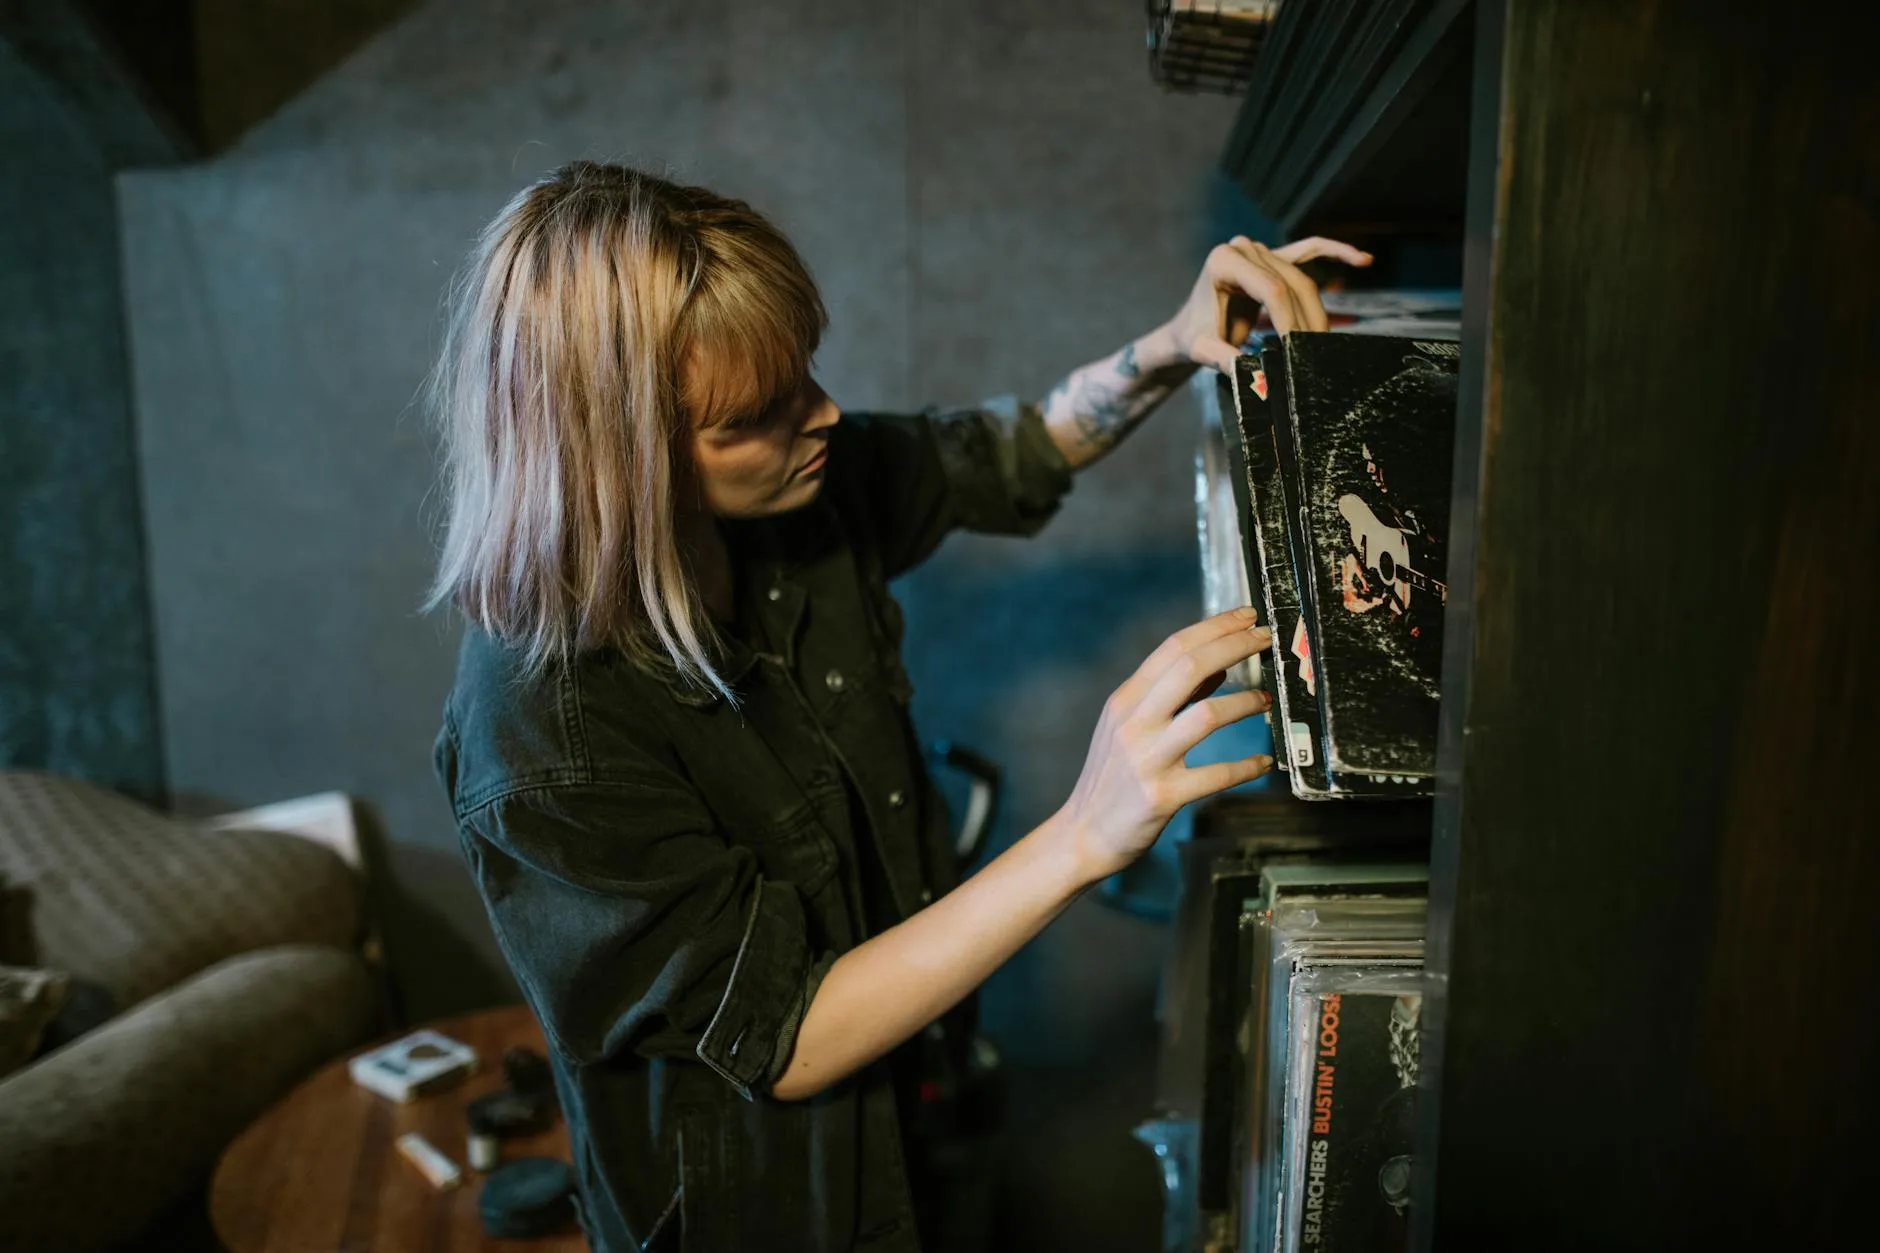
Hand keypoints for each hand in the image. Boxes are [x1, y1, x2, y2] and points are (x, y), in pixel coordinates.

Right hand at [1056, 607, 1275, 884]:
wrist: (1083, 834)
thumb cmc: (1111, 780)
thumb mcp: (1130, 728)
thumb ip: (1170, 697)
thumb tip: (1219, 668)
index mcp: (1124, 701)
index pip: (1173, 648)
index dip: (1215, 627)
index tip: (1247, 616)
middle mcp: (1133, 723)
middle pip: (1189, 667)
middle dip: (1234, 646)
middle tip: (1266, 639)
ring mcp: (1146, 759)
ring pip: (1206, 715)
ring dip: (1245, 702)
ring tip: (1266, 699)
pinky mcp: (1162, 796)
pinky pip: (1216, 774)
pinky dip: (1247, 766)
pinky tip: (1264, 762)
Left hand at [1166, 236, 1372, 370]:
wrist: (1187, 329)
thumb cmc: (1193, 338)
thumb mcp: (1202, 350)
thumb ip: (1225, 360)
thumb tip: (1258, 379)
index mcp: (1223, 260)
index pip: (1271, 290)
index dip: (1290, 321)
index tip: (1297, 352)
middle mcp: (1242, 247)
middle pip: (1290, 285)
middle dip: (1305, 322)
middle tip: (1315, 355)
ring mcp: (1259, 248)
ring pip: (1302, 280)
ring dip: (1315, 312)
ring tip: (1322, 343)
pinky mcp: (1274, 256)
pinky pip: (1310, 251)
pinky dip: (1336, 253)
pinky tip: (1364, 260)